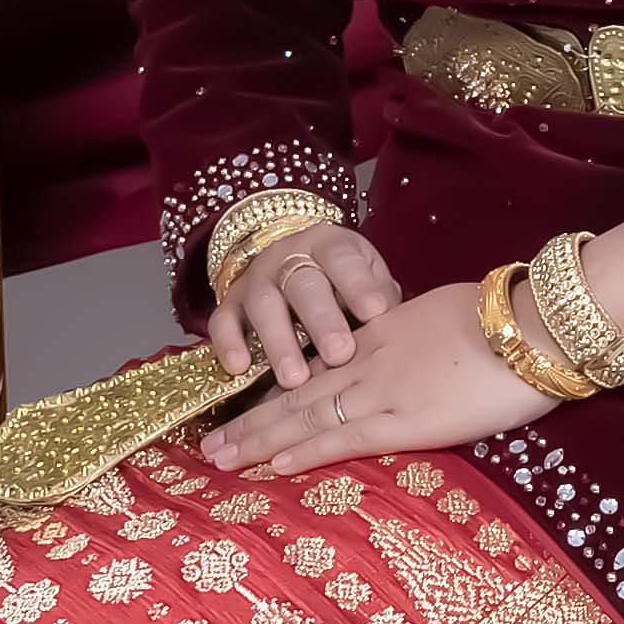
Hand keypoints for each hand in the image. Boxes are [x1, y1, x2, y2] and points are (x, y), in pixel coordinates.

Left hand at [198, 275, 530, 477]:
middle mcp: (370, 360)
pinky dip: (303, 451)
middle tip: (209, 442)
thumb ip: (423, 338)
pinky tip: (274, 465)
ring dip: (259, 439)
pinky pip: (341, 437)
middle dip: (251, 420)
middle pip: (295, 392)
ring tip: (220, 458)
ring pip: (304, 416)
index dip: (279, 389)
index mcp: (383, 333)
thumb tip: (421, 356)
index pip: (319, 365)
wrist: (532, 327)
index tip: (249, 406)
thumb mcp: (451, 318)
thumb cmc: (508, 322)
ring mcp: (382, 390)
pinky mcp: (403, 421)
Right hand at [207, 215, 401, 391]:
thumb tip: (400, 332)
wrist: (295, 259)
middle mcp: (288, 257)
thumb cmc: (344, 282)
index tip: (376, 313)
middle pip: (303, 286)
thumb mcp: (366, 279)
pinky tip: (240, 368)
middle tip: (340, 354)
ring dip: (279, 342)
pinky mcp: (230, 303)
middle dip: (322, 321)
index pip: (343, 260)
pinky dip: (229, 344)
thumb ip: (378, 300)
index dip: (358, 285)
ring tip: (295, 378)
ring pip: (264, 306)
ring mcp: (255, 279)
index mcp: (329, 246)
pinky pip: (223, 322)